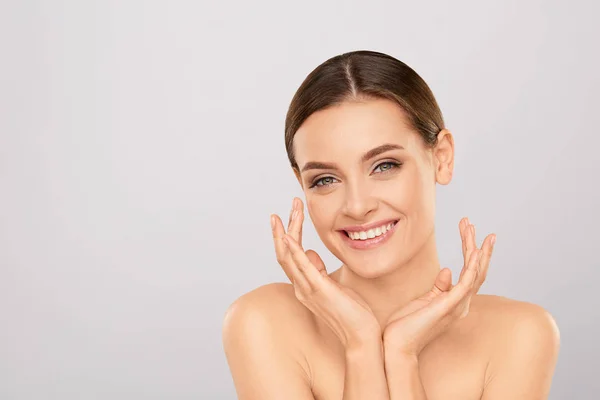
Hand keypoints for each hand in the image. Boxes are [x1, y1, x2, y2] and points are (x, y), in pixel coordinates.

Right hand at [271, 197, 381, 348]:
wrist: (362, 336)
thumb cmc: (353, 313)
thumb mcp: (336, 285)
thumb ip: (320, 270)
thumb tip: (311, 253)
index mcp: (305, 285)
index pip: (291, 254)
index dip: (289, 233)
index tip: (292, 213)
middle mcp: (301, 287)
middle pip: (285, 252)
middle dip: (286, 226)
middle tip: (292, 203)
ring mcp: (307, 289)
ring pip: (288, 256)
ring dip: (288, 231)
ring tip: (290, 210)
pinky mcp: (318, 290)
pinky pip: (301, 267)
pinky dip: (293, 250)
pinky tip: (288, 235)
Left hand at [382, 218, 495, 356]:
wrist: (396, 344)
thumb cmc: (406, 324)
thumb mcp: (424, 300)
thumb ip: (438, 287)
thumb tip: (447, 270)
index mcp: (456, 301)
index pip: (470, 272)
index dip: (471, 250)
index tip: (468, 229)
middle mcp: (462, 304)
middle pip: (477, 270)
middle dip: (477, 245)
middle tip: (472, 223)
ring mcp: (457, 306)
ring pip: (475, 273)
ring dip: (476, 250)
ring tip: (472, 229)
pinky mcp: (449, 306)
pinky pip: (466, 283)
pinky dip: (473, 267)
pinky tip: (476, 252)